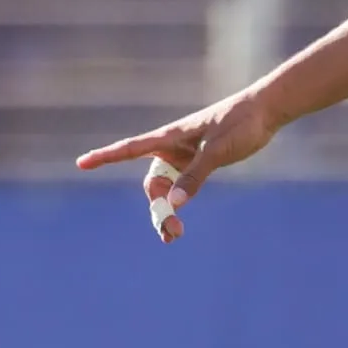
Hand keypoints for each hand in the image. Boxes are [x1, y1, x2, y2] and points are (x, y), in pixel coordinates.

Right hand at [74, 90, 282, 242]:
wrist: (266, 111)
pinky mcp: (199, 161)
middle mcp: (173, 147)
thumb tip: (174, 203)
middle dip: (156, 208)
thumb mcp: (218, 151)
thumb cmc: (241, 122)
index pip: (130, 148)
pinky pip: (181, 186)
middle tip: (170, 235)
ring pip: (165, 188)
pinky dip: (178, 203)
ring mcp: (185, 155)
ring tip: (174, 236)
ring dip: (166, 211)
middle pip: (152, 183)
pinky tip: (178, 225)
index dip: (105, 156)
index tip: (81, 163)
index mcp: (170, 137)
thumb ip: (195, 176)